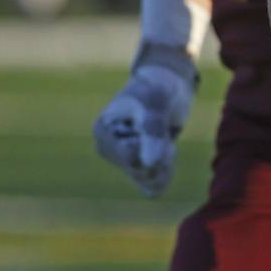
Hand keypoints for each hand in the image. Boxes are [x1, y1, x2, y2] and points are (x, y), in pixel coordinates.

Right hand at [92, 57, 195, 196]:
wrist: (167, 84)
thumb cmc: (158, 87)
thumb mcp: (157, 101)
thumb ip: (154, 129)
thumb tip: (150, 164)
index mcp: (103, 133)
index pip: (130, 158)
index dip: (151, 143)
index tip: (155, 121)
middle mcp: (109, 151)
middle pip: (141, 172)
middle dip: (160, 153)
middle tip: (164, 128)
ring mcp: (123, 160)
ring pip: (149, 181)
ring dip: (165, 162)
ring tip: (165, 138)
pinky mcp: (138, 166)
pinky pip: (153, 185)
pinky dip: (165, 171)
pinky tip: (166, 149)